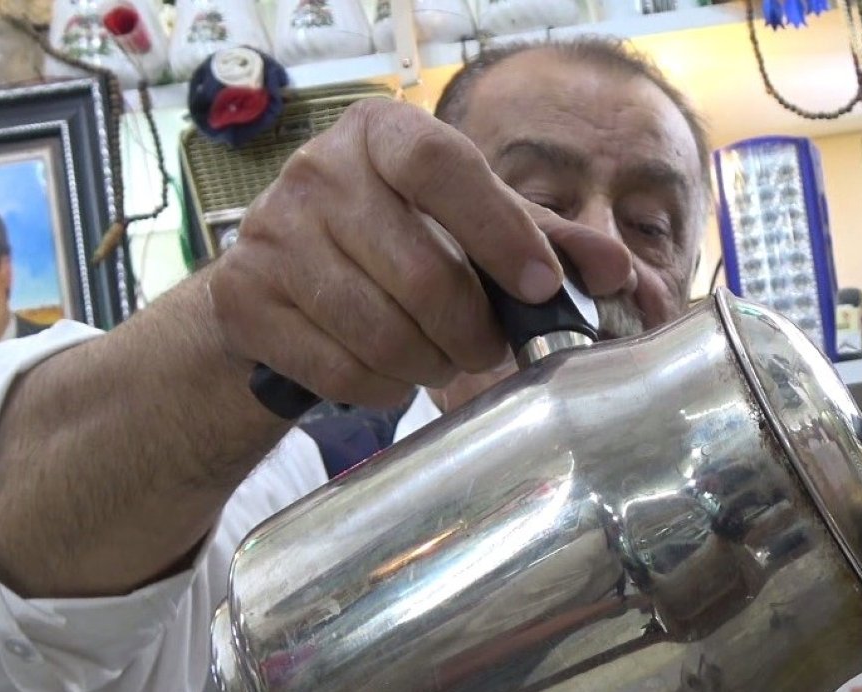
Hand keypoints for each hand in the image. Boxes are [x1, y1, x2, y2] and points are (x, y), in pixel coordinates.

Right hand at [208, 99, 636, 408]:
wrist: (282, 281)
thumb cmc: (398, 242)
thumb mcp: (473, 227)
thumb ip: (546, 241)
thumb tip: (619, 272)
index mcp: (382, 134)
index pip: (440, 165)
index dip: (499, 229)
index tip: (542, 287)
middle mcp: (317, 170)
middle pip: (420, 270)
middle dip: (472, 330)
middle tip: (487, 349)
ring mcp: (270, 233)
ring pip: (380, 330)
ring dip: (428, 364)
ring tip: (439, 359)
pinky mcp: (242, 298)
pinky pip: (339, 368)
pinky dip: (381, 388)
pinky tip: (389, 373)